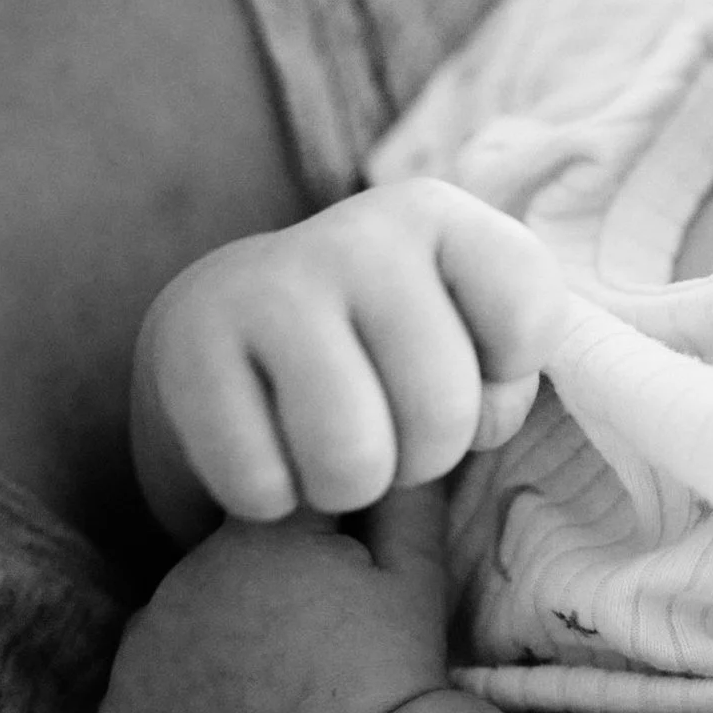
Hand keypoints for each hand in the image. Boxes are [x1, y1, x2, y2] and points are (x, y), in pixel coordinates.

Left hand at [97, 488, 450, 712]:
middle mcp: (182, 576)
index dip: (314, 537)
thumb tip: (398, 436)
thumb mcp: (415, 574)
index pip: (276, 502)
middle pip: (222, 561)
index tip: (339, 578)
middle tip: (311, 637)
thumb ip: (402, 488)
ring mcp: (141, 648)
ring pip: (179, 619)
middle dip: (260, 583)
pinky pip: (145, 686)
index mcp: (256, 530)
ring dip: (213, 634)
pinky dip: (177, 696)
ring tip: (272, 677)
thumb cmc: (391, 679)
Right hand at [136, 178, 570, 533]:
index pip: (527, 322)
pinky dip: (269, 497)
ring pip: (352, 458)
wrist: (226, 336)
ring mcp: (268, 282)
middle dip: (423, 459)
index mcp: (439, 215)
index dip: (505, 386)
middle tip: (388, 434)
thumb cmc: (376, 350)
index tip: (467, 377)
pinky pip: (261, 483)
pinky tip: (262, 450)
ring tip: (331, 450)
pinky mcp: (186, 344)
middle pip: (443, 412)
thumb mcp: (462, 331)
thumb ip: (507, 362)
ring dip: (347, 487)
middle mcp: (359, 232)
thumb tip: (490, 409)